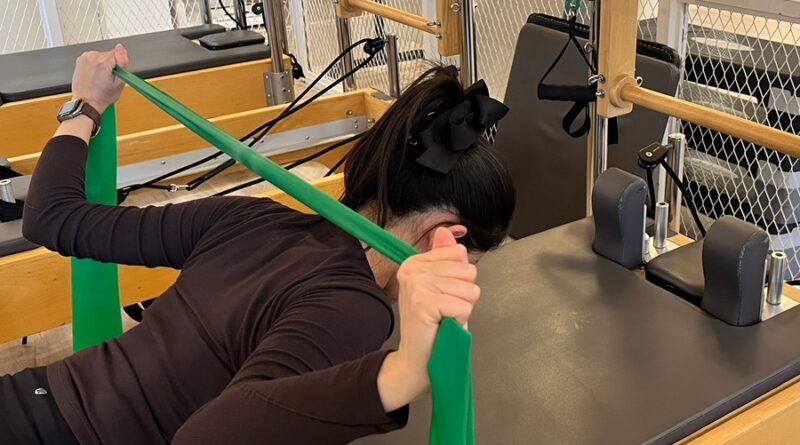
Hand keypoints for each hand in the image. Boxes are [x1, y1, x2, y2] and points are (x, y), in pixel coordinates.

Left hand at [71, 44, 128, 113]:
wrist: (86, 102)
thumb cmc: (101, 97)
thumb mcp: (119, 83)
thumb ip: (123, 62)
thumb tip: (121, 48)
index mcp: (103, 61)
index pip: (119, 54)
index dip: (119, 65)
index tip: (115, 74)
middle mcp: (92, 57)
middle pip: (109, 55)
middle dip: (111, 65)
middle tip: (107, 79)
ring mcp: (84, 57)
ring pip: (101, 56)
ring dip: (103, 65)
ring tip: (100, 78)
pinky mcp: (80, 59)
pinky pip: (93, 58)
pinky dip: (95, 65)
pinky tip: (94, 76)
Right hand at [377, 228, 479, 411]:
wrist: (418, 361)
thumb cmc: (434, 327)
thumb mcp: (443, 287)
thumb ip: (446, 259)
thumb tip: (445, 232)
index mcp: (416, 263)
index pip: (460, 254)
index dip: (462, 280)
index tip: (444, 295)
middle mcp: (412, 270)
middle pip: (468, 271)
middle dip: (464, 296)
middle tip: (445, 311)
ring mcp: (416, 285)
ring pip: (468, 290)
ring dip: (462, 310)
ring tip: (444, 319)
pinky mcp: (423, 303)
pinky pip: (463, 306)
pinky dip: (459, 321)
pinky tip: (442, 326)